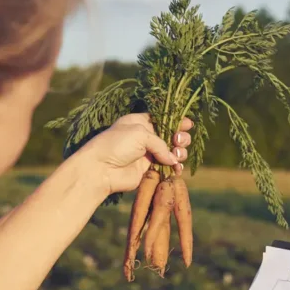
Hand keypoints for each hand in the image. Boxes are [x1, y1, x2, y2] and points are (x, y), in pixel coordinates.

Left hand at [78, 113, 192, 195]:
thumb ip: (161, 143)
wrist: (100, 169)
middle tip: (178, 141)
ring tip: (177, 156)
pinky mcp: (149, 170)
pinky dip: (175, 168)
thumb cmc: (116, 144)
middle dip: (180, 138)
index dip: (177, 121)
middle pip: (172, 135)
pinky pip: (168, 168)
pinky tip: (176, 168)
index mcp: (140, 122)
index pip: (163, 119)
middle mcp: (146, 137)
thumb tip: (172, 159)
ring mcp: (148, 154)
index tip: (188, 124)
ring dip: (179, 153)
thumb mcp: (140, 134)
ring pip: (172, 152)